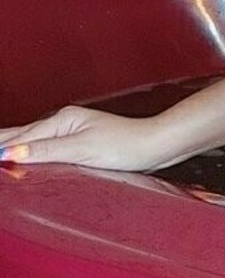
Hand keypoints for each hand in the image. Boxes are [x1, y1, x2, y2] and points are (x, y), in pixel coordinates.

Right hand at [0, 106, 163, 172]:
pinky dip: (28, 151)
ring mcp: (72, 133)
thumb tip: (10, 153)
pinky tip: (25, 157)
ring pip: (32, 139)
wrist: (155, 146)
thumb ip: (45, 152)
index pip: (20, 137)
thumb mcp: (82, 149)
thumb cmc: (126, 145)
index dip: (0, 147)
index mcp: (61, 121)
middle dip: (0, 141)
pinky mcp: (80, 145)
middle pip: (22, 134)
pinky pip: (45, 147)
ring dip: (12, 144)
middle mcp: (64, 123)